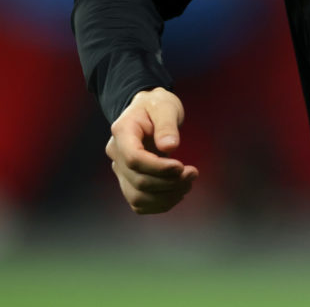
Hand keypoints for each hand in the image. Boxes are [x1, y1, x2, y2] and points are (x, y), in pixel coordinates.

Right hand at [106, 87, 198, 213]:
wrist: (148, 111)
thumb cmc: (157, 106)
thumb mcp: (165, 106)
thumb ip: (167, 124)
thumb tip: (170, 147)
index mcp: (122, 132)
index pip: (134, 159)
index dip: (158, 168)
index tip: (181, 166)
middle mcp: (116, 153)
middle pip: (138, 181)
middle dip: (169, 182)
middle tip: (192, 173)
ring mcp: (120, 170)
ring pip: (138, 197)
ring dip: (167, 196)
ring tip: (188, 183)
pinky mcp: (128, 182)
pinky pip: (140, 203)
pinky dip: (160, 203)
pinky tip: (178, 192)